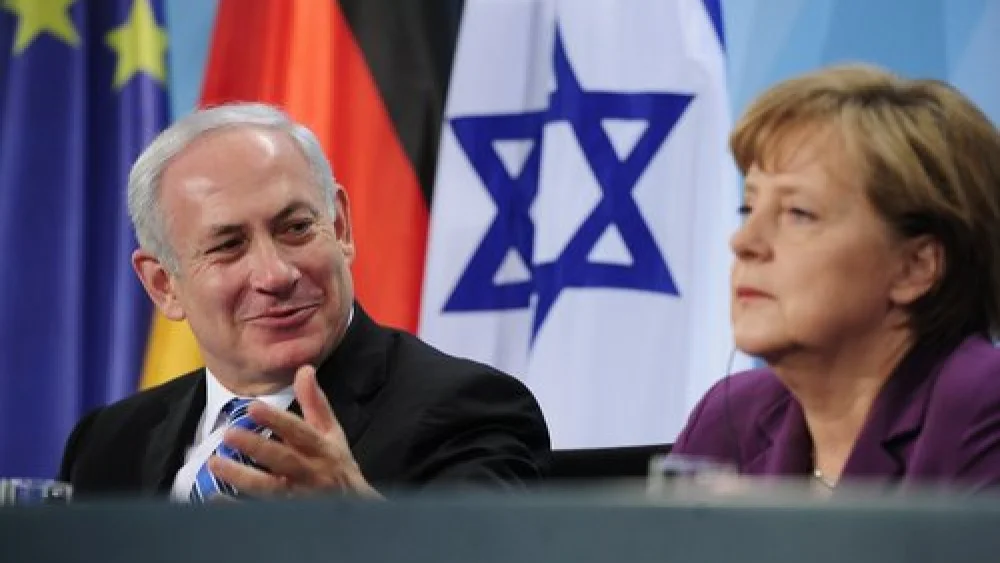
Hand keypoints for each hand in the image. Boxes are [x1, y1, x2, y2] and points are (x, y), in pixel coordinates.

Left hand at [207, 365, 380, 498]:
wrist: (355, 506)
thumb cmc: (337, 464)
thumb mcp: (332, 432)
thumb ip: (315, 402)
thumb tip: (304, 369)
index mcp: (321, 447)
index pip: (299, 431)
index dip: (277, 420)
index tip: (253, 407)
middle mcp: (311, 471)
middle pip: (283, 460)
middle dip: (257, 448)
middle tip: (230, 434)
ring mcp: (298, 496)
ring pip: (270, 488)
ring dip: (243, 477)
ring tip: (215, 463)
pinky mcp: (286, 514)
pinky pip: (260, 512)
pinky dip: (238, 507)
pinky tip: (216, 499)